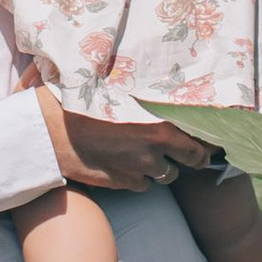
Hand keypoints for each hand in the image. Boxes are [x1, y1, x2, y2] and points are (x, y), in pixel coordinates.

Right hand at [34, 89, 215, 192]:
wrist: (49, 131)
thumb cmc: (80, 98)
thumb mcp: (114, 84)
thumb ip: (142, 86)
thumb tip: (158, 76)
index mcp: (158, 120)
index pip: (200, 135)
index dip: (208, 138)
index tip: (213, 138)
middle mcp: (154, 147)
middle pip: (192, 159)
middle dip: (191, 156)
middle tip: (189, 150)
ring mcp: (139, 168)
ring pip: (166, 175)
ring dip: (162, 166)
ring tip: (147, 152)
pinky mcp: (122, 183)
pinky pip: (143, 185)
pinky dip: (140, 178)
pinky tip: (128, 164)